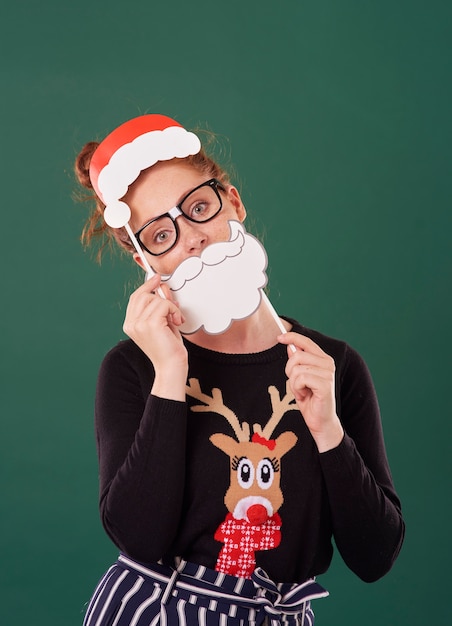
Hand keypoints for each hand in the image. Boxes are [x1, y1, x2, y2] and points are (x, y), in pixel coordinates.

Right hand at [123, 274, 187, 399]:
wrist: (171, 366)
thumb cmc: (169, 348)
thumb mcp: (162, 323)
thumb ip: (159, 306)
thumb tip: (161, 286)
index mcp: (130, 324)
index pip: (135, 298)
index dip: (146, 286)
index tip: (156, 278)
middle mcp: (131, 324)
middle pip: (143, 294)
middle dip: (160, 296)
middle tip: (174, 308)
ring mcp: (138, 324)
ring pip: (155, 299)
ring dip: (170, 307)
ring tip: (175, 320)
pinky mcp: (150, 324)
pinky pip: (164, 304)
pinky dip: (174, 311)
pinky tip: (177, 322)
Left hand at [278, 332, 343, 451]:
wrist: (320, 421)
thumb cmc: (310, 400)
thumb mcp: (300, 378)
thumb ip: (298, 362)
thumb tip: (290, 346)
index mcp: (323, 359)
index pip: (307, 342)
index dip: (292, 337)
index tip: (279, 337)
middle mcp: (328, 364)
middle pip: (297, 356)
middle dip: (289, 371)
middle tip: (296, 384)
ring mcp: (328, 373)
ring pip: (297, 369)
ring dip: (293, 383)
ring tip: (302, 392)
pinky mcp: (325, 384)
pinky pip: (300, 379)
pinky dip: (297, 389)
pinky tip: (305, 396)